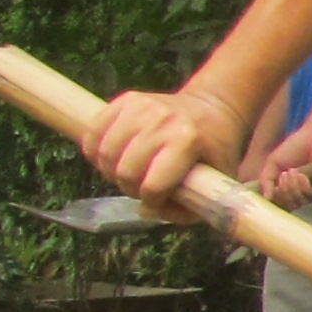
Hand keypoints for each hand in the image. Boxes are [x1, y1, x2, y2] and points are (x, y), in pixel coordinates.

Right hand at [86, 85, 252, 209]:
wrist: (212, 108)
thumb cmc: (215, 148)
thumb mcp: (217, 180)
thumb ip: (189, 207)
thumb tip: (148, 211)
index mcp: (188, 141)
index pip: (152, 185)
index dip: (151, 200)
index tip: (157, 199)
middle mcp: (162, 121)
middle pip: (124, 171)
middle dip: (129, 188)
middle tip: (140, 187)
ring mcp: (142, 107)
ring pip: (104, 153)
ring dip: (110, 171)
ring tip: (126, 172)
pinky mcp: (126, 100)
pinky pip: (93, 133)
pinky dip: (95, 152)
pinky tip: (111, 158)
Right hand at [249, 115, 311, 208]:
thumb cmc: (294, 148)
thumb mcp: (273, 163)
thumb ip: (266, 180)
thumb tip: (266, 198)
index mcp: (289, 189)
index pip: (280, 204)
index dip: (274, 200)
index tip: (272, 187)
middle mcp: (301, 193)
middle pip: (289, 206)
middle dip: (282, 193)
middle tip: (282, 176)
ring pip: (300, 202)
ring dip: (291, 188)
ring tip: (290, 172)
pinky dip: (302, 186)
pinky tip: (300, 175)